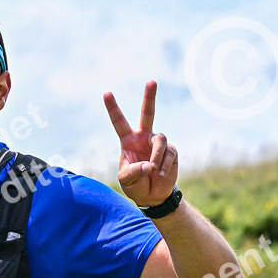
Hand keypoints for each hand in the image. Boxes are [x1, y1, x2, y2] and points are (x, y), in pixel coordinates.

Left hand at [103, 81, 177, 206]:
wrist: (153, 196)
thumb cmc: (135, 185)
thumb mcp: (126, 180)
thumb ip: (134, 171)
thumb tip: (150, 164)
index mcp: (128, 141)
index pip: (119, 122)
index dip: (113, 108)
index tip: (106, 93)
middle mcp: (144, 137)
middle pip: (148, 113)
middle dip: (150, 97)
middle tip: (151, 81)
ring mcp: (158, 143)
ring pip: (160, 140)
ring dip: (156, 156)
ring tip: (154, 170)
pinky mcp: (171, 151)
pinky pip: (169, 154)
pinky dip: (164, 166)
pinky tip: (161, 174)